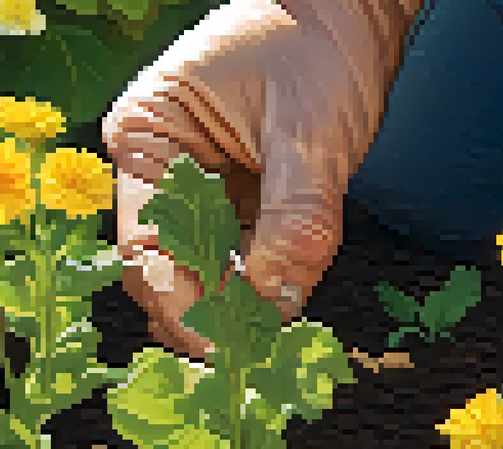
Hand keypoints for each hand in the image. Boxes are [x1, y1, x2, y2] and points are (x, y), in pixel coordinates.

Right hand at [102, 0, 420, 360]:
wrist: (356, 6)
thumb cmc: (318, 41)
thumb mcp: (308, 133)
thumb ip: (294, 219)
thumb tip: (277, 301)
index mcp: (146, 140)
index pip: (145, 246)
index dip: (181, 304)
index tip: (223, 347)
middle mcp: (160, 171)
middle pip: (168, 270)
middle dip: (209, 315)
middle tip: (253, 359)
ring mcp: (200, 189)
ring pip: (208, 273)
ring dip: (240, 311)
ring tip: (272, 345)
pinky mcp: (239, 202)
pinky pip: (243, 261)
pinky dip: (263, 290)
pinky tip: (285, 313)